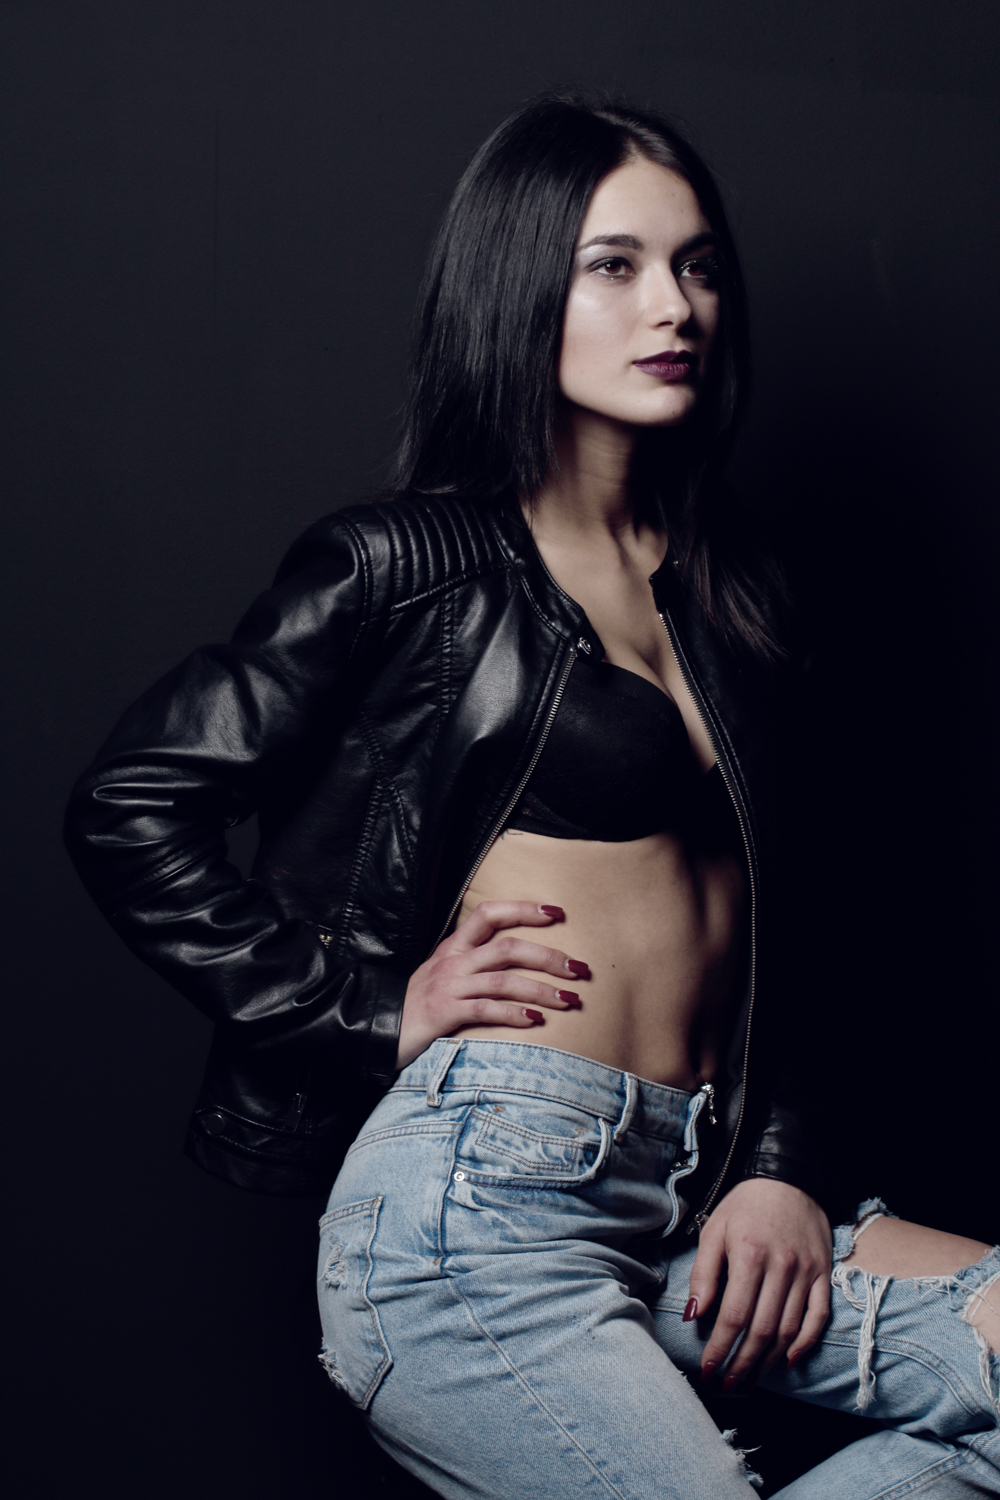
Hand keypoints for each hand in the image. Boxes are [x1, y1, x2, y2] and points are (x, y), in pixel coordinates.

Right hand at [396, 901, 588, 1069]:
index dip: (523, 909)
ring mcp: (448, 986)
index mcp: (453, 947)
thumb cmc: (417, 1006)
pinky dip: (514, 1014)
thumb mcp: (442, 975)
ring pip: (504, 980)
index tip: (557, 912)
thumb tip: (514, 960)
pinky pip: (486, 1010)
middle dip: (549, 957)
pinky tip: (536, 1021)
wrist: (379, 1033)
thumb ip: (471, 964)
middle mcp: (452, 961)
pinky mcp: (444, 1013)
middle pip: (508, 947)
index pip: (489, 914)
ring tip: (570, 1000)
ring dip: (542, 990)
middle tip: (580, 969)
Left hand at [687, 1177, 831, 1385]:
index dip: (719, 1348)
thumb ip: (703, 1273)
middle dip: (741, 1364)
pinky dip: (804, 1343)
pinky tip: (787, 1360)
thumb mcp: (715, 1229)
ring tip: (749, 1378)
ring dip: (767, 1361)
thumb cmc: (746, 1204)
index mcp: (749, 1255)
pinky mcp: (824, 1274)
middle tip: (726, 1383)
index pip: (733, 1316)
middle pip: (762, 1331)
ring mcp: (806, 1273)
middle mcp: (781, 1267)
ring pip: (789, 1331)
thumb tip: (694, 1315)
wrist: (790, 1177)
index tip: (707, 1369)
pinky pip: (818, 1317)